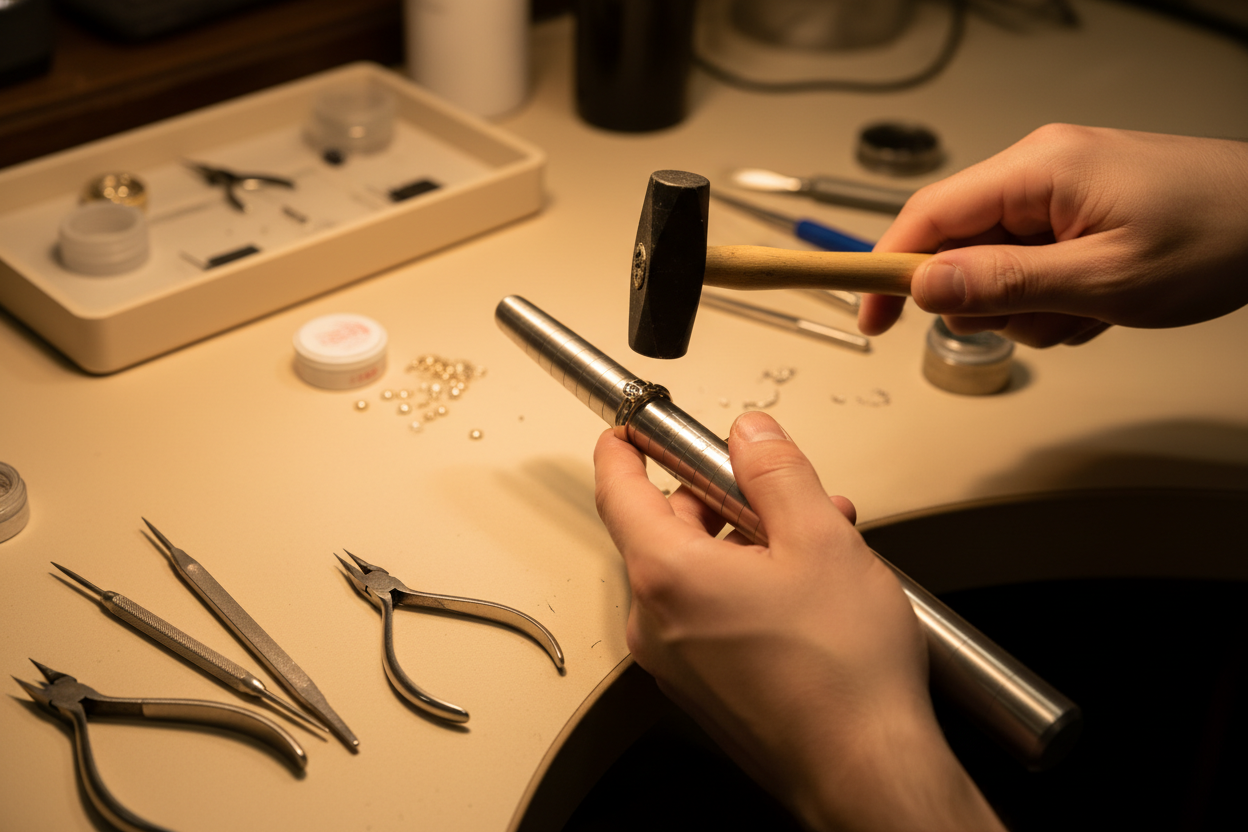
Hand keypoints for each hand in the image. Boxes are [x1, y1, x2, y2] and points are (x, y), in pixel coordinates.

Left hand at [593, 411, 1002, 831]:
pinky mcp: (704, 688)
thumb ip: (776, 471)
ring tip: (815, 537)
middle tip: (773, 485)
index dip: (623, 448)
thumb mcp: (820, 538)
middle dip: (721, 498)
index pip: (617, 490)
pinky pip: (708, 616)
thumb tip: (750, 434)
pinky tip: (805, 587)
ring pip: (695, 574)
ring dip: (746, 543)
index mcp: (667, 575)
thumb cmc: (844, 674)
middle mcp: (656, 622)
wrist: (868, 771)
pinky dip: (745, 588)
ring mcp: (676, 661)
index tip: (627, 428)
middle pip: (664, 530)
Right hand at [861, 124, 1247, 346]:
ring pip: (997, 270)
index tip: (871, 317)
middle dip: (990, 302)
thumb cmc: (1218, 234)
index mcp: (1037, 170)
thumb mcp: (1104, 277)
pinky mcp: (1077, 213)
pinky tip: (1101, 303)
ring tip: (1090, 310)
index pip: (929, 217)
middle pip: (961, 249)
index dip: (890, 269)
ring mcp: (1058, 193)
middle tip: (1045, 317)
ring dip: (1032, 309)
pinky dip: (1057, 300)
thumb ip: (1008, 283)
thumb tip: (928, 286)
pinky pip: (1033, 269)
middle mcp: (1039, 171)